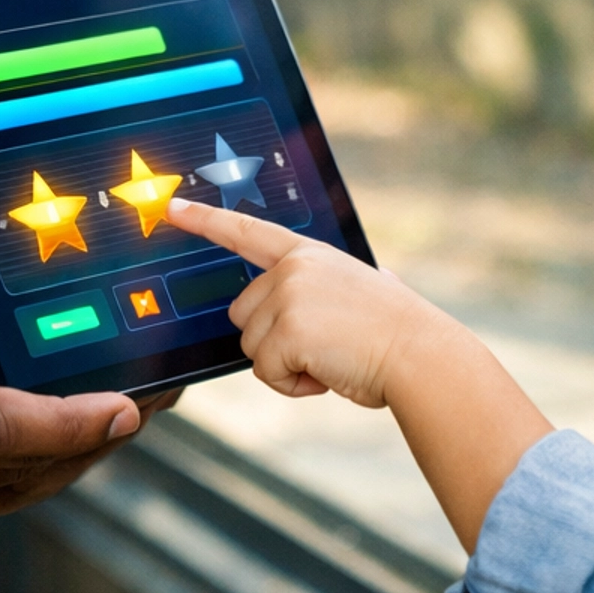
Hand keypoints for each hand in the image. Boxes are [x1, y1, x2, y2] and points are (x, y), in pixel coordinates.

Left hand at [167, 198, 552, 551]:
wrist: (420, 354)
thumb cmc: (400, 333)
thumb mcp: (372, 291)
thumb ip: (353, 286)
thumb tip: (386, 283)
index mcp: (309, 254)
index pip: (247, 231)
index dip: (206, 220)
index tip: (172, 208)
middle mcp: (293, 267)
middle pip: (242, 313)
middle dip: (271, 339)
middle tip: (320, 346)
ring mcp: (287, 296)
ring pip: (252, 347)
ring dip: (286, 366)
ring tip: (331, 359)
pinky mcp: (285, 330)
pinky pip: (265, 372)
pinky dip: (293, 385)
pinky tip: (327, 373)